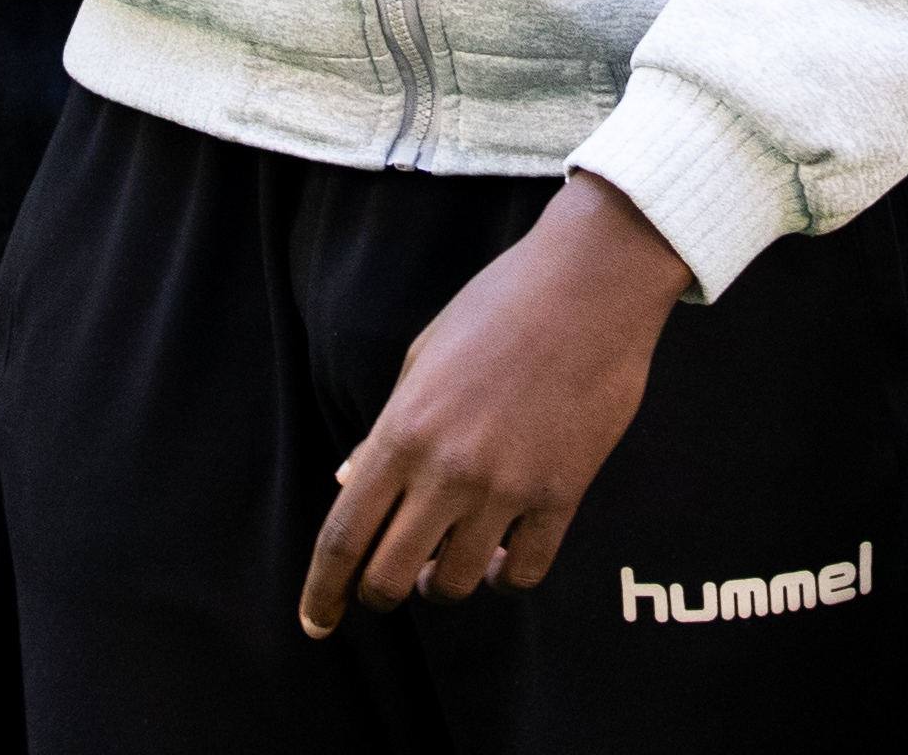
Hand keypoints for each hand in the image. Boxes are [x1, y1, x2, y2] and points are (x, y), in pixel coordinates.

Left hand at [296, 172, 692, 633]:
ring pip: (457, 586)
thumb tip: (352, 481)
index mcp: (403, 432)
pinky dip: (508, 577)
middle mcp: (448, 470)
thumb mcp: (423, 357)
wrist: (590, 283)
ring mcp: (507, 488)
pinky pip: (526, 574)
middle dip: (380, 594)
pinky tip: (505, 556)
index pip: (344, 537)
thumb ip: (386, 428)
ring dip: (446, 584)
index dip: (322, 591)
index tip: (317, 623)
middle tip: (389, 585)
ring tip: (451, 559)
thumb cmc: (499, 307)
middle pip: (391, 577)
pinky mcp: (562, 494)